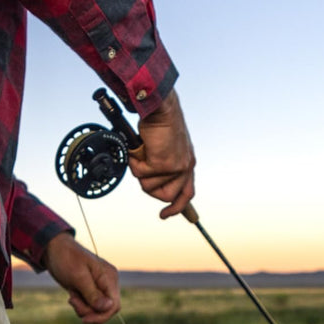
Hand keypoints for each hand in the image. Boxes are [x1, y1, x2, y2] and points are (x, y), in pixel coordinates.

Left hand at [42, 233, 120, 323]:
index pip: (114, 305)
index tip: (85, 320)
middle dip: (89, 311)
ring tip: (71, 296)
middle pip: (105, 309)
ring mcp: (99, 287)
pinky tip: (72, 295)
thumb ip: (93, 293)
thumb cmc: (66, 258)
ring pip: (96, 309)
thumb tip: (109, 307)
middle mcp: (107, 283)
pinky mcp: (90, 290)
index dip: (102, 316)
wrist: (53, 250)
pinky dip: (80, 305)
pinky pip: (89, 306)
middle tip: (72, 301)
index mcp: (108, 277)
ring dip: (82, 308)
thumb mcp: (78, 276)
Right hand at [130, 88, 195, 218]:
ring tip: (143, 151)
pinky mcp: (164, 164)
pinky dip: (136, 161)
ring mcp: (176, 167)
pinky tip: (141, 147)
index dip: (176, 207)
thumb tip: (147, 179)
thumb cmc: (158, 123)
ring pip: (150, 187)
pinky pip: (142, 174)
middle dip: (150, 186)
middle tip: (144, 168)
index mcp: (187, 164)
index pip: (187, 193)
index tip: (164, 215)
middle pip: (167, 196)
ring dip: (140, 170)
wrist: (161, 108)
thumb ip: (160, 164)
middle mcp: (186, 167)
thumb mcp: (163, 147)